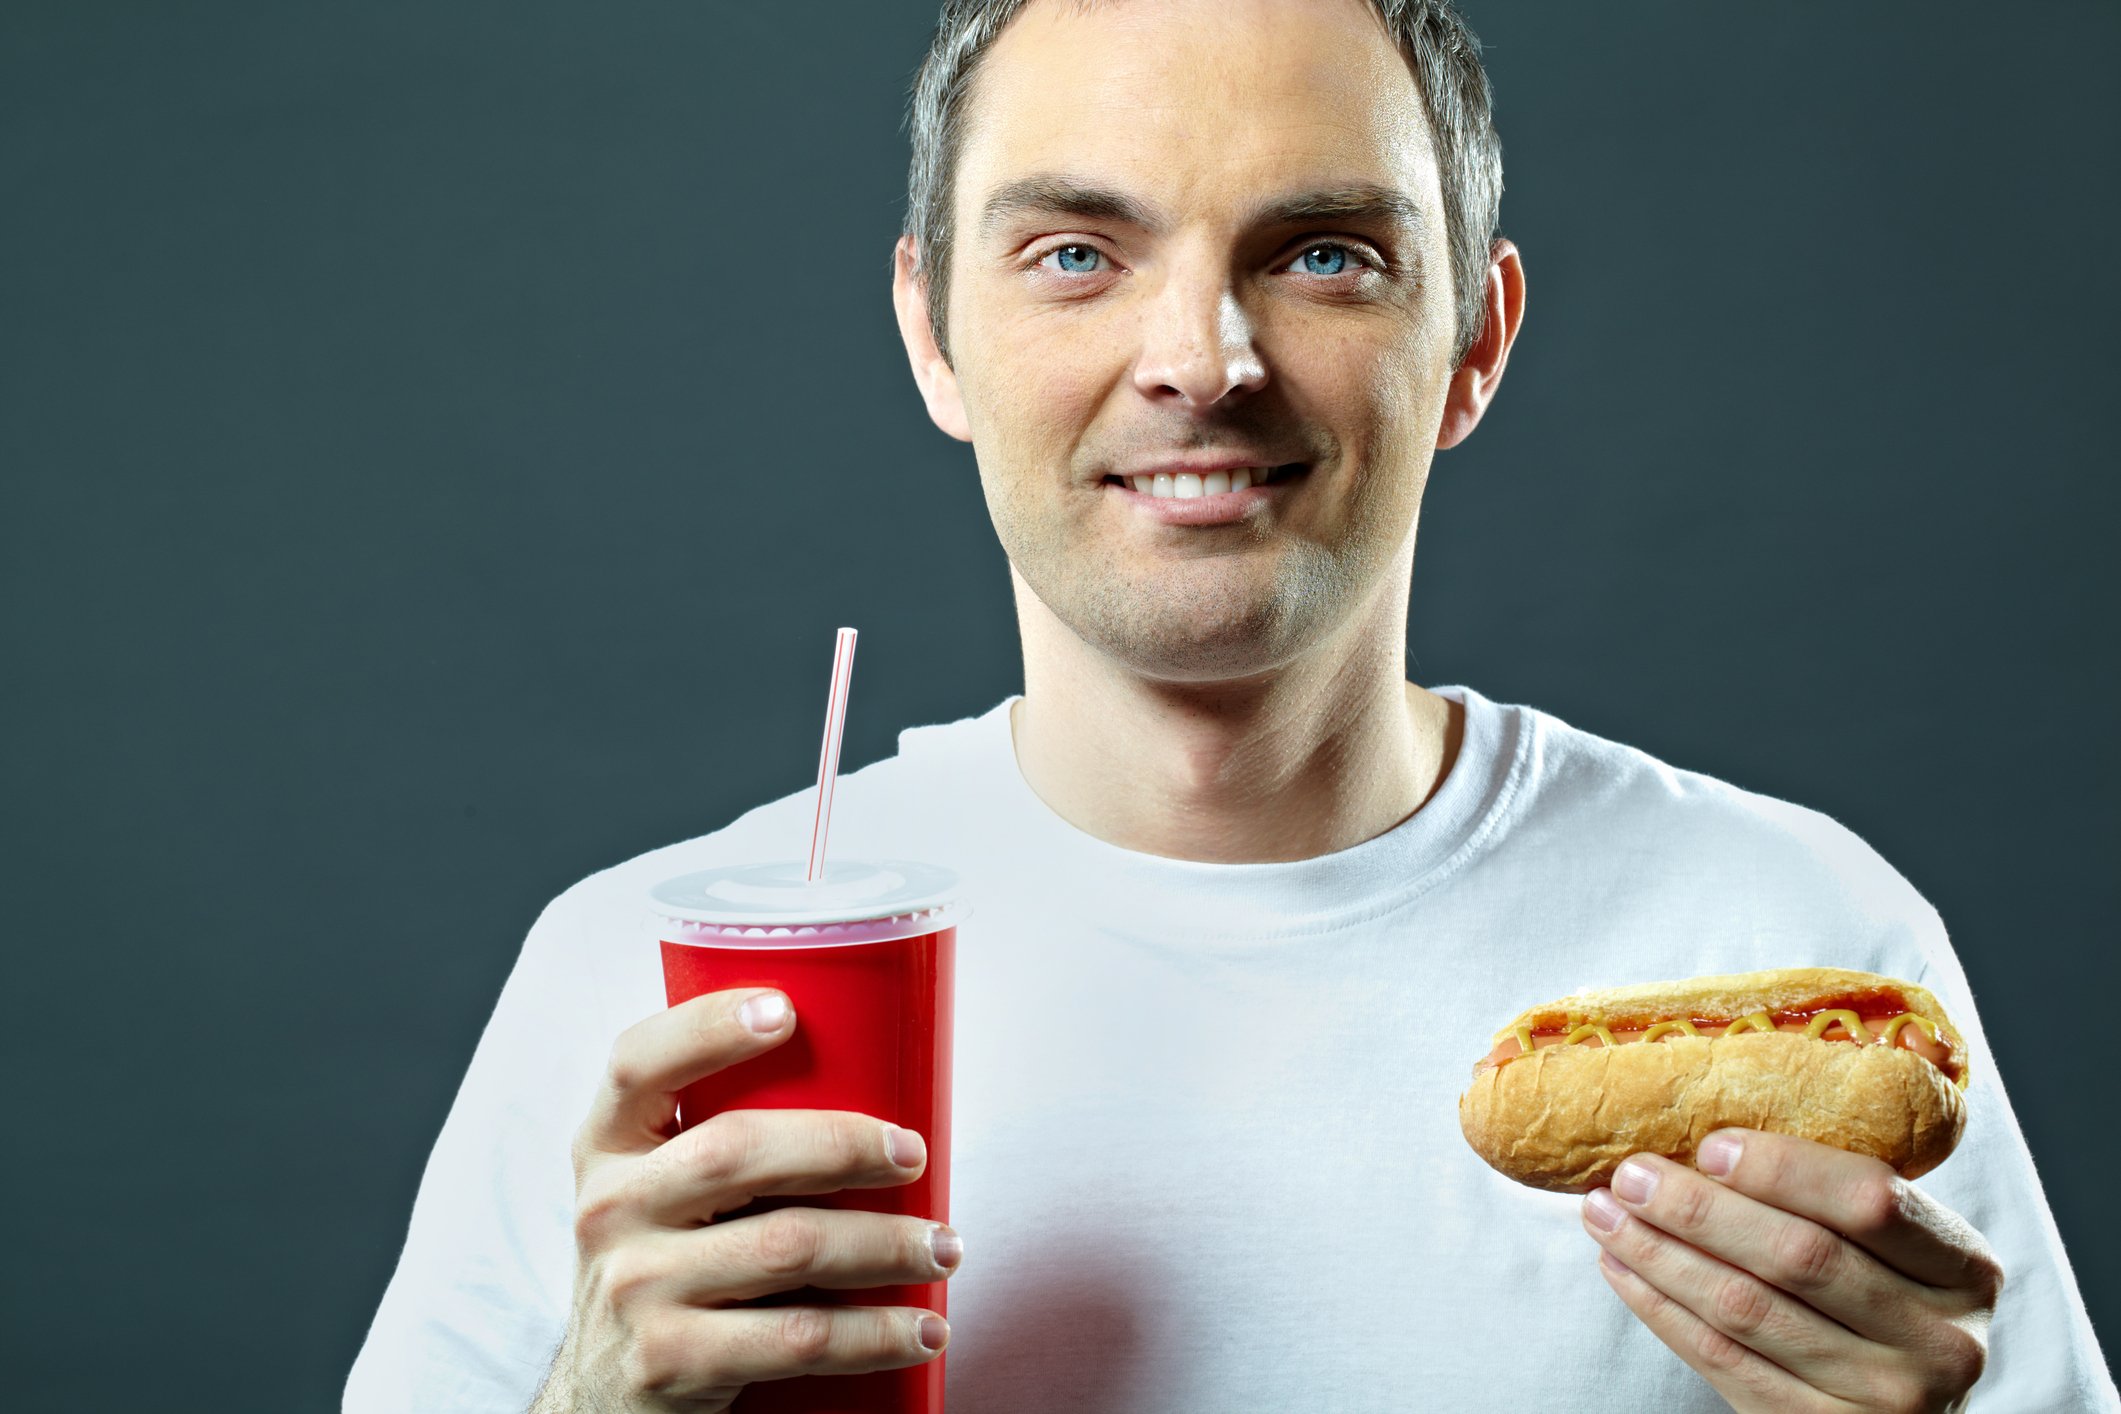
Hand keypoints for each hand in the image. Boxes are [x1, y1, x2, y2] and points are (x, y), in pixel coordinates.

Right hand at [532, 988, 960, 1412]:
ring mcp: (634, 1288)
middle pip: (737, 1150)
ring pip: (787, 1245)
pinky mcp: (669, 1362)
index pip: (637, 1064)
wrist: (605, 1399)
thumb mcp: (662, 1195)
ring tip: (944, 1247)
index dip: (706, 1027)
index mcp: (609, 1145)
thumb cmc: (671, 1267)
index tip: (786, 1010)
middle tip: (914, 1154)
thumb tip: (877, 1084)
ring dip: (886, 1244)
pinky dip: (876, 1333)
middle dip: (844, 1144)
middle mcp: (609, 1208)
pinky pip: (797, 1337)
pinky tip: (921, 1328)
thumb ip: (725, 1142)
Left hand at [1580, 1129, 2001, 1412]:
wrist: (1898, 1408)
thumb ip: (1834, 1198)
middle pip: (1797, 1256)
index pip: (1871, 1200)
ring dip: (1659, 1254)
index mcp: (1963, 1267)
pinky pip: (1722, 1361)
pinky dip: (1660, 1308)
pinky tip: (1624, 1269)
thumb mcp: (1897, 1249)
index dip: (1784, 1169)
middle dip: (1697, 1209)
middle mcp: (1938, 1338)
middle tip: (1630, 1175)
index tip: (1710, 1145)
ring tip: (1606, 1214)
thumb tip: (1704, 1132)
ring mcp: (1886, 1396)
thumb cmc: (1882, 1300)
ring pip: (1745, 1309)